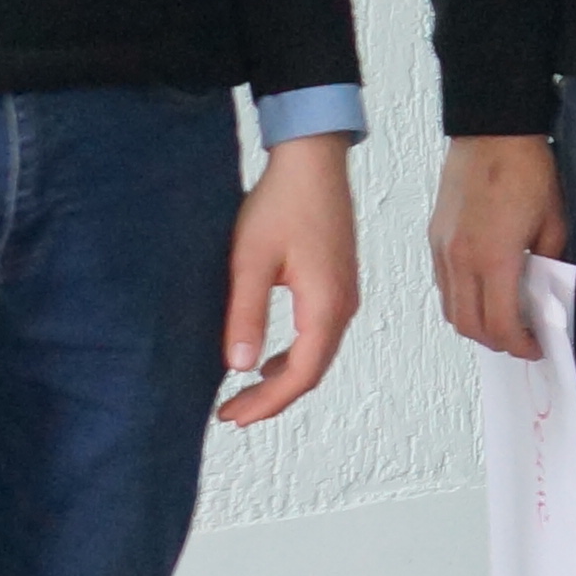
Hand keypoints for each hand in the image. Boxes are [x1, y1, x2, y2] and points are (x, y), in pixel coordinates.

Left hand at [217, 133, 359, 426]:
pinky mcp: (338, 283)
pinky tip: (267, 356)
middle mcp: (343, 305)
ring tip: (244, 392)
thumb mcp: (251, 260)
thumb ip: (247, 314)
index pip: (300, 374)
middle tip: (232, 413)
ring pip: (317, 355)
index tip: (231, 415)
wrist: (312, 160)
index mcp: (325, 304)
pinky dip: (293, 356)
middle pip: (312, 371)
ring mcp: (345, 294)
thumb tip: (241, 367)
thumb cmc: (282, 202)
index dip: (266, 403)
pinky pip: (319, 335)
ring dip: (283, 379)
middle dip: (273, 398)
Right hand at [428, 131, 566, 359]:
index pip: (500, 325)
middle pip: (470, 326)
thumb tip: (544, 293)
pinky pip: (443, 286)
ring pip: (451, 310)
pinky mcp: (435, 239)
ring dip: (476, 325)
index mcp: (494, 258)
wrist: (491, 131)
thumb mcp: (554, 222)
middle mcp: (461, 259)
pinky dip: (461, 302)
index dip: (520, 345)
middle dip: (498, 342)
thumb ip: (548, 264)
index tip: (535, 346)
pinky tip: (484, 294)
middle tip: (522, 340)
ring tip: (503, 320)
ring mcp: (443, 250)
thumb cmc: (525, 169)